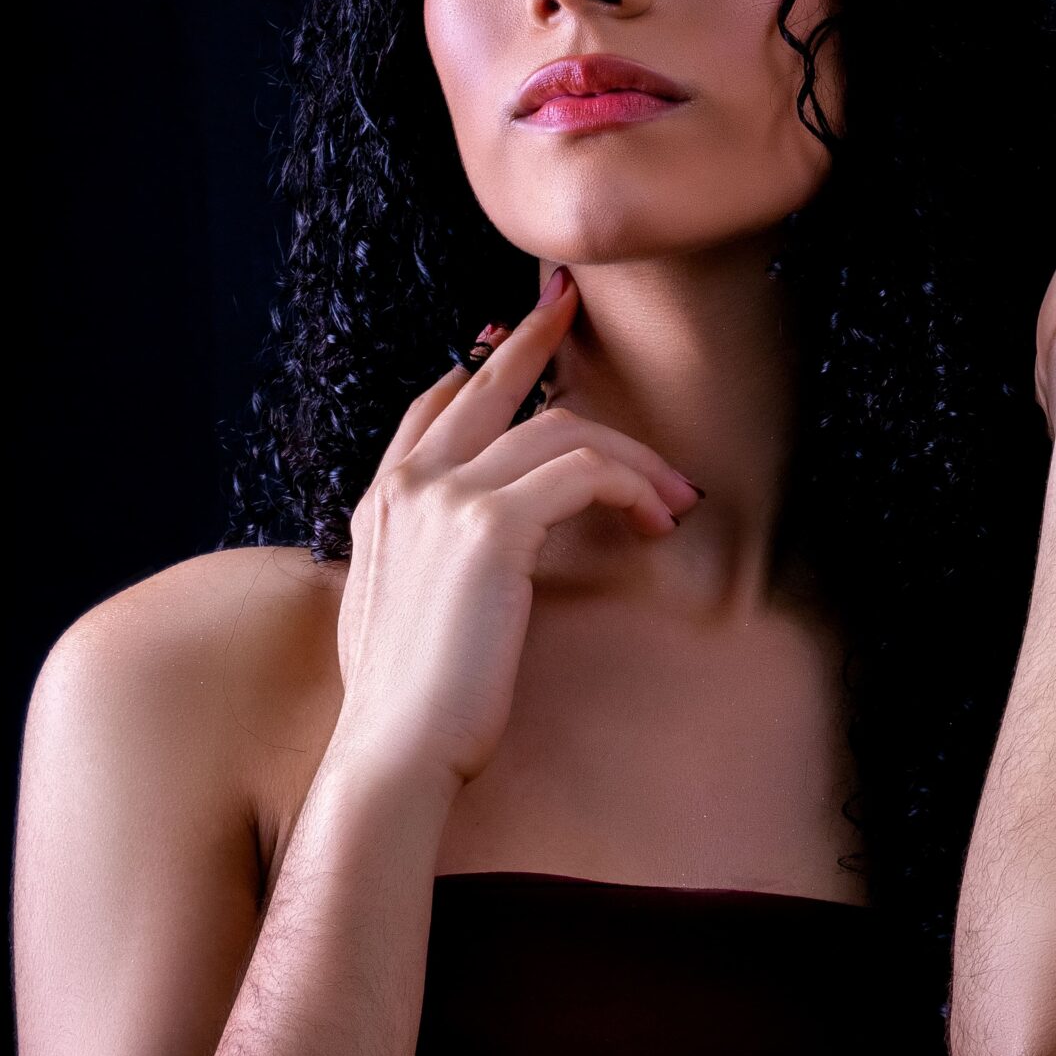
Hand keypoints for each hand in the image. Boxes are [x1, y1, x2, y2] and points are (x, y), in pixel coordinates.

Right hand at [332, 270, 702, 792]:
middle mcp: (407, 486)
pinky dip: (632, 487)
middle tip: (571, 305)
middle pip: (487, 384)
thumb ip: (418, 566)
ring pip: (561, 430)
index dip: (479, 366)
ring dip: (632, 456)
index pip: (433, 406)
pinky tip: (656, 520)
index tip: (515, 334)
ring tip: (674, 494)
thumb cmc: (407, 707)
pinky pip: (584, 472)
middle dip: (536, 336)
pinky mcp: (490, 526)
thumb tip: (459, 562)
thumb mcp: (397, 617)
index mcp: (380, 504)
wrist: (395, 750)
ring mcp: (444, 497)